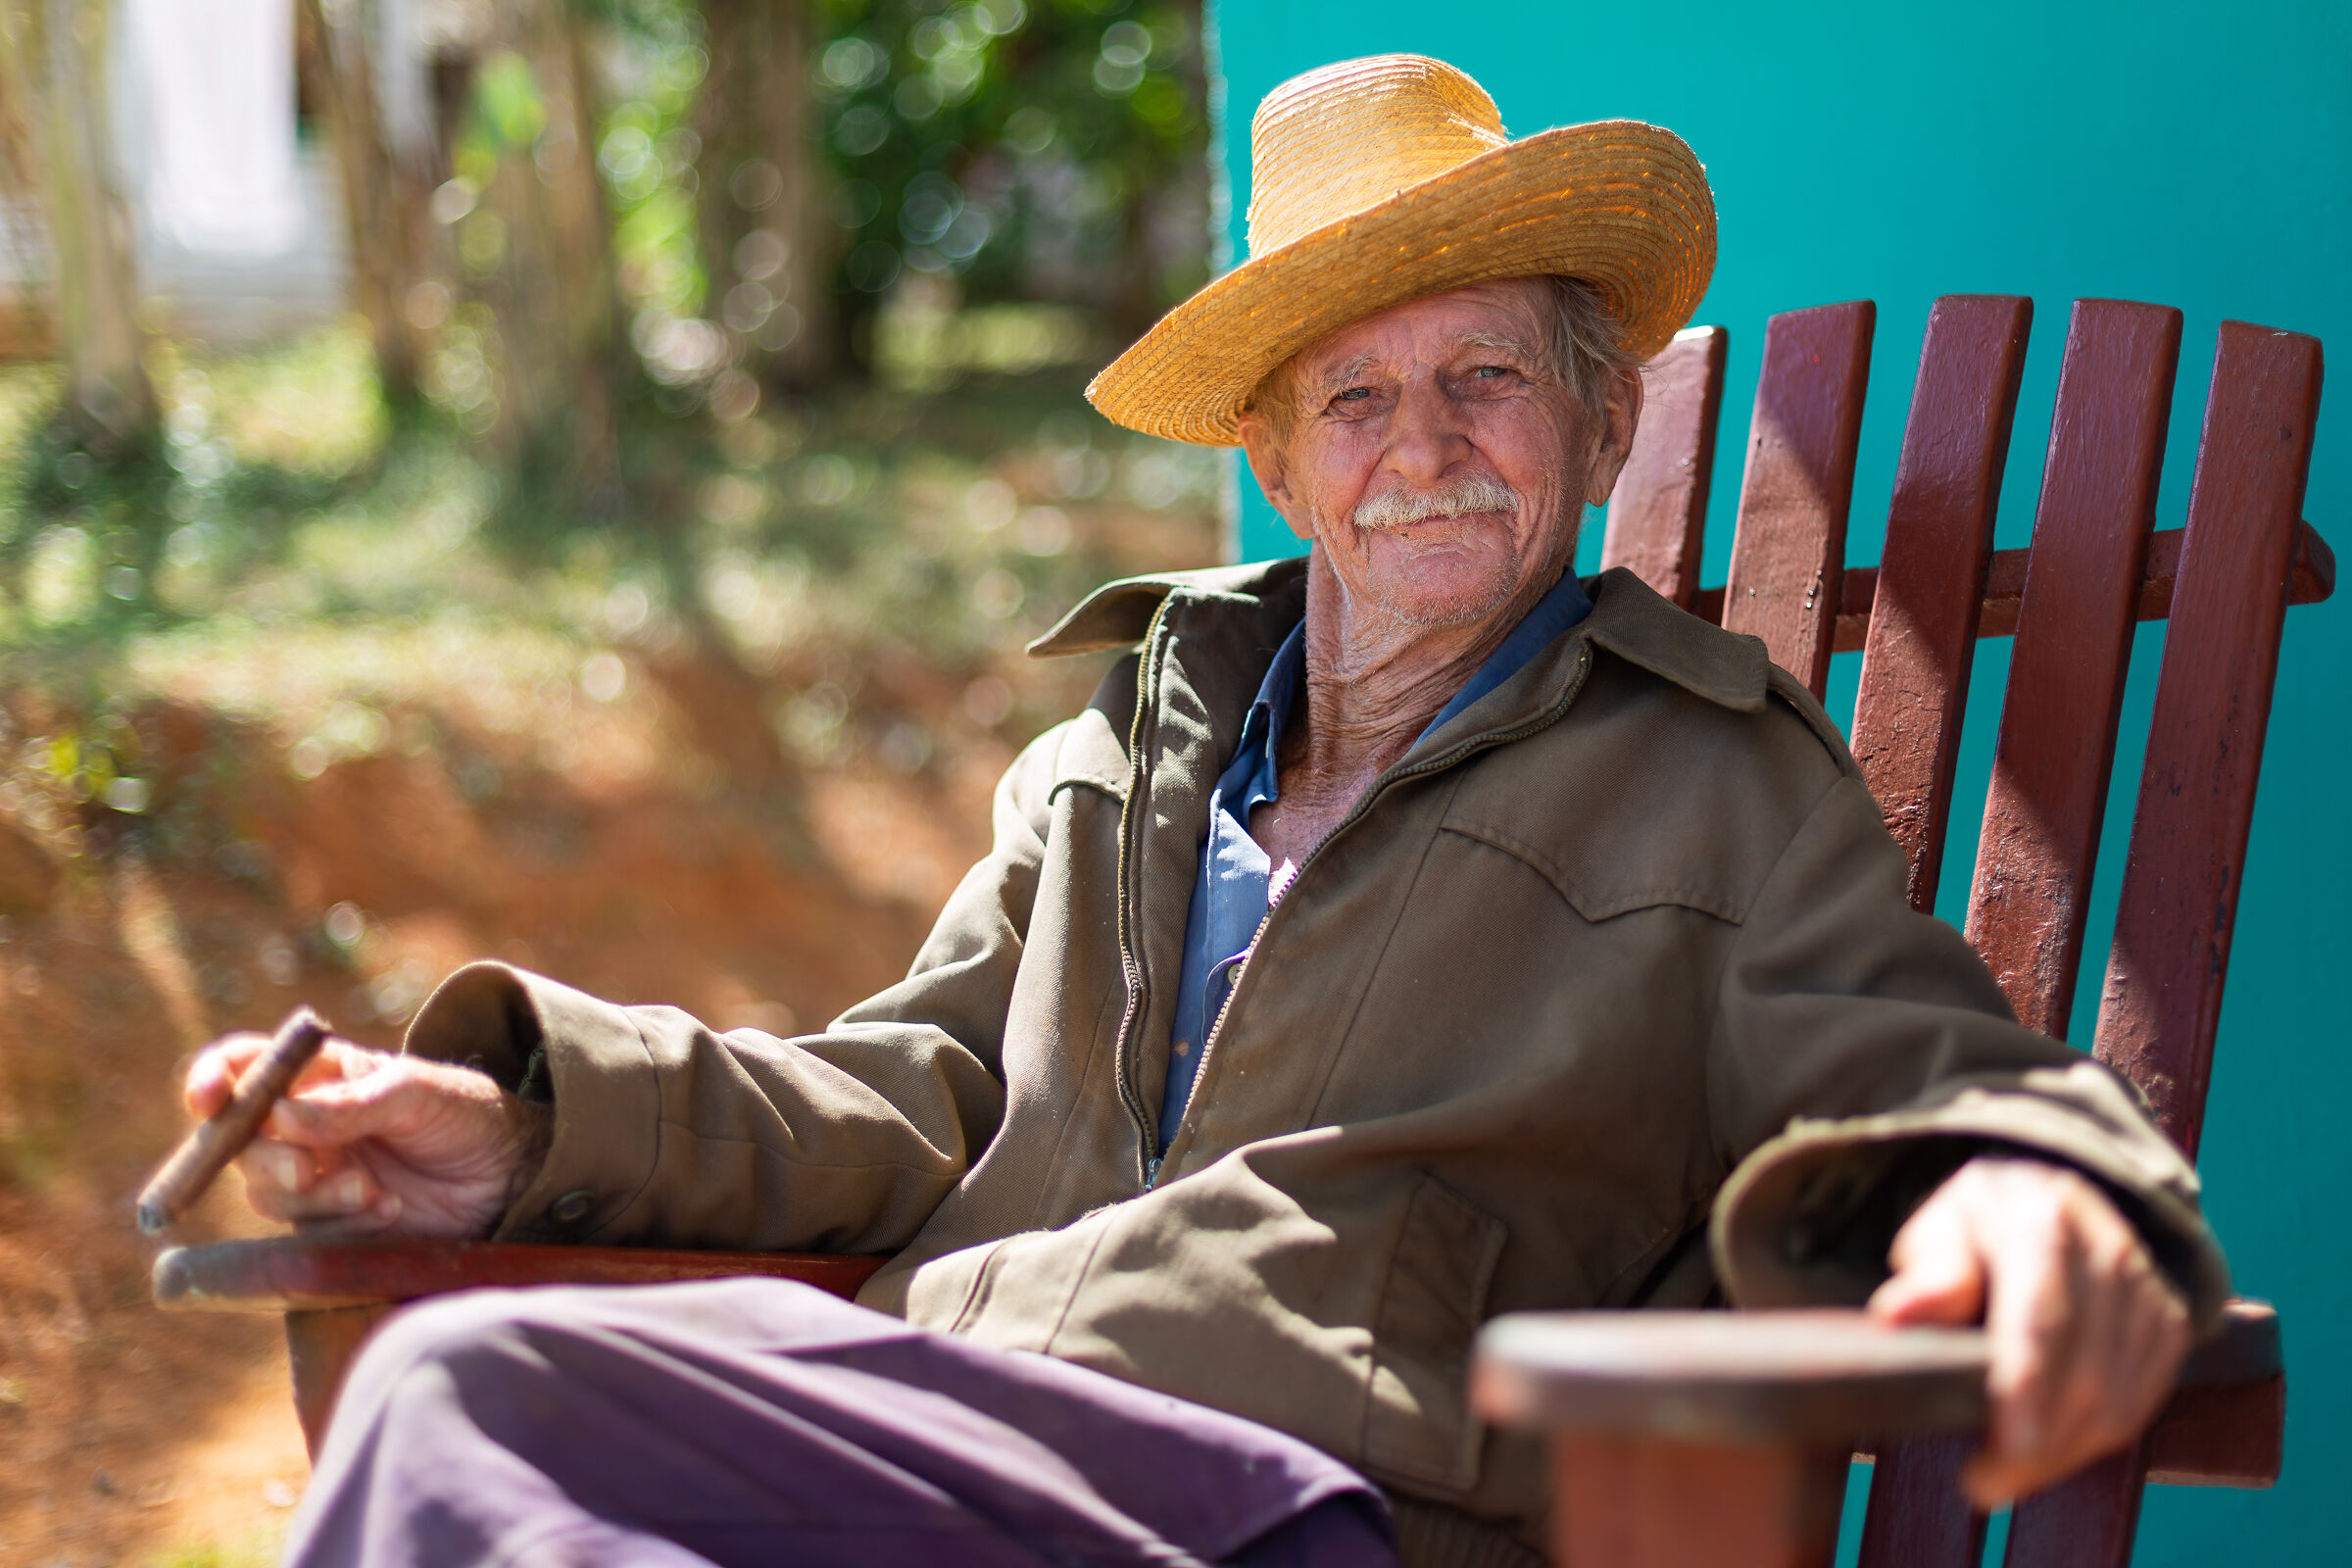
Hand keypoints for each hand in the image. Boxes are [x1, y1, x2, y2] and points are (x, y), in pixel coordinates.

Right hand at [184, 1032, 550, 1239]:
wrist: (512, 1176)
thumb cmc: (467, 1115)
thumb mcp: (419, 1094)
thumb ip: (352, 1103)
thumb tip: (280, 1114)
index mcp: (320, 1076)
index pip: (243, 1067)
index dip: (213, 1079)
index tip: (211, 1099)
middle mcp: (304, 1124)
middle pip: (238, 1141)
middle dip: (265, 1158)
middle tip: (308, 1171)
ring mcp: (315, 1174)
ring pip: (266, 1190)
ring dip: (313, 1197)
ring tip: (374, 1193)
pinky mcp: (331, 1222)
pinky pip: (302, 1231)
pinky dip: (338, 1224)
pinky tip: (388, 1211)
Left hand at [1867, 1156, 2190, 1507]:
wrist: (2052, 1192)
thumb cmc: (1978, 1223)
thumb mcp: (1937, 1230)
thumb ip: (1928, 1274)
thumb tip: (1898, 1314)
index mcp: (2041, 1220)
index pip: (2041, 1324)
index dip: (2022, 1401)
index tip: (1992, 1460)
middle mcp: (2107, 1249)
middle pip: (2085, 1373)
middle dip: (2039, 1447)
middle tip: (1985, 1484)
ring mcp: (2148, 1286)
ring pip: (2121, 1398)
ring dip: (2067, 1451)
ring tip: (2011, 1471)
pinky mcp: (2170, 1321)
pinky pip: (2144, 1399)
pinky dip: (2099, 1437)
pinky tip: (2055, 1448)